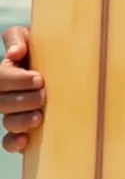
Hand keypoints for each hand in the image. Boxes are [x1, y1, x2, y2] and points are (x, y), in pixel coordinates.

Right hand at [0, 27, 45, 153]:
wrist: (65, 60)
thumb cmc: (46, 46)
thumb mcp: (31, 35)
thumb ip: (17, 39)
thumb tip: (14, 54)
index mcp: (6, 72)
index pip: (0, 79)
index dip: (16, 81)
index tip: (39, 78)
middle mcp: (6, 94)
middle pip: (2, 102)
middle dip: (23, 100)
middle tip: (44, 95)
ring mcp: (13, 113)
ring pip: (7, 122)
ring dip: (21, 121)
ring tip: (40, 117)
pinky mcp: (22, 129)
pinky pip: (8, 141)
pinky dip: (13, 143)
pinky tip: (25, 141)